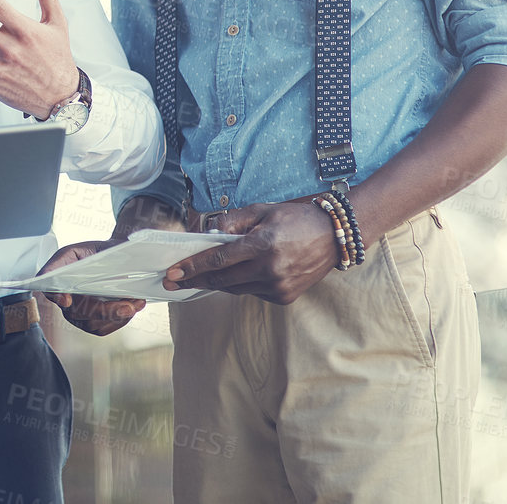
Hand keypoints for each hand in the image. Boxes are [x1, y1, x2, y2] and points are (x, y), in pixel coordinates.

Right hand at [40, 240, 145, 335]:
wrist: (114, 259)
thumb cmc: (95, 253)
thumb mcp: (77, 250)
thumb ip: (64, 263)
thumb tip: (57, 286)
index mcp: (57, 280)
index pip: (49, 290)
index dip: (56, 296)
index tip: (67, 299)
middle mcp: (64, 301)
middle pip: (78, 312)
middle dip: (105, 311)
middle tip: (129, 306)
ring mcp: (77, 315)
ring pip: (93, 324)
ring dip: (118, 316)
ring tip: (136, 303)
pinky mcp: (92, 324)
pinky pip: (104, 328)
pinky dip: (120, 320)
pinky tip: (131, 308)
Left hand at [163, 201, 339, 302]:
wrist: (334, 236)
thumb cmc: (295, 219)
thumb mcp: (262, 210)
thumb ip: (232, 221)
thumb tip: (208, 234)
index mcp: (262, 245)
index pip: (218, 259)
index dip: (192, 267)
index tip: (172, 273)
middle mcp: (270, 269)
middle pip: (221, 279)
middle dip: (194, 280)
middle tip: (171, 282)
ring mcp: (278, 286)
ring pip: (234, 288)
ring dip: (215, 282)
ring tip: (196, 277)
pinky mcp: (284, 296)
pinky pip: (251, 292)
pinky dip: (240, 283)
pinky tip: (237, 273)